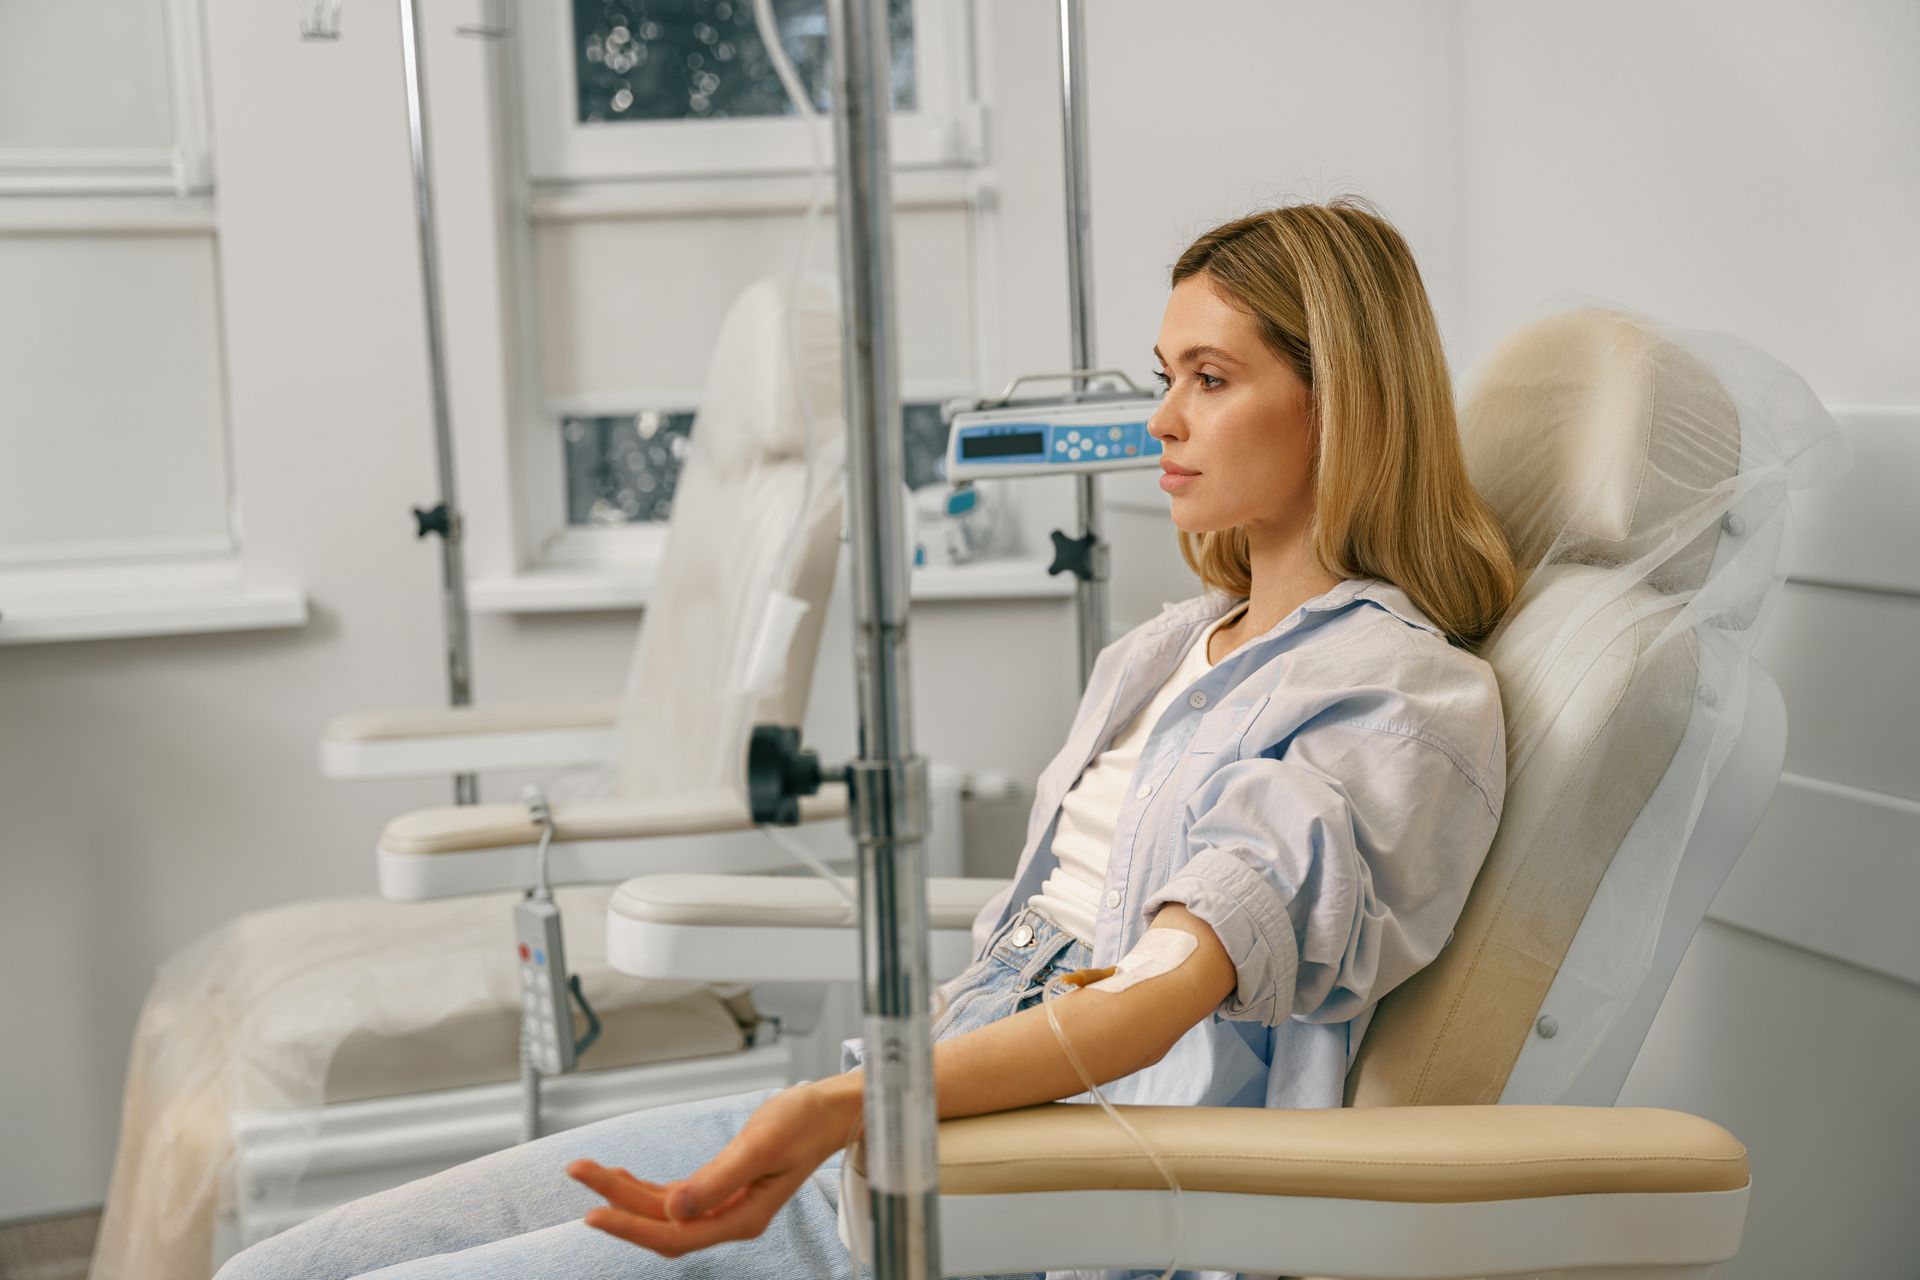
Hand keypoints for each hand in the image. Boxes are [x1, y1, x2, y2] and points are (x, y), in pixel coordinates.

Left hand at [567, 1075, 862, 1257]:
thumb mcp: (761, 1145)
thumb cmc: (803, 1123)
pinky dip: (644, 1189)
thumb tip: (674, 1211)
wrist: (828, 1112)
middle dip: (617, 1202)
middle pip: (662, 1224)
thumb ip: (718, 1180)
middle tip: (578, 1171)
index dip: (631, 1226)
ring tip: (588, 1171)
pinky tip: (622, 1176)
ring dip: (625, 1193)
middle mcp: (729, 1219)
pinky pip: (673, 1199)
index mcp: (742, 1218)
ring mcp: (723, 1207)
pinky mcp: (720, 1190)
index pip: (674, 1234)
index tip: (593, 1211)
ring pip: (663, 1212)